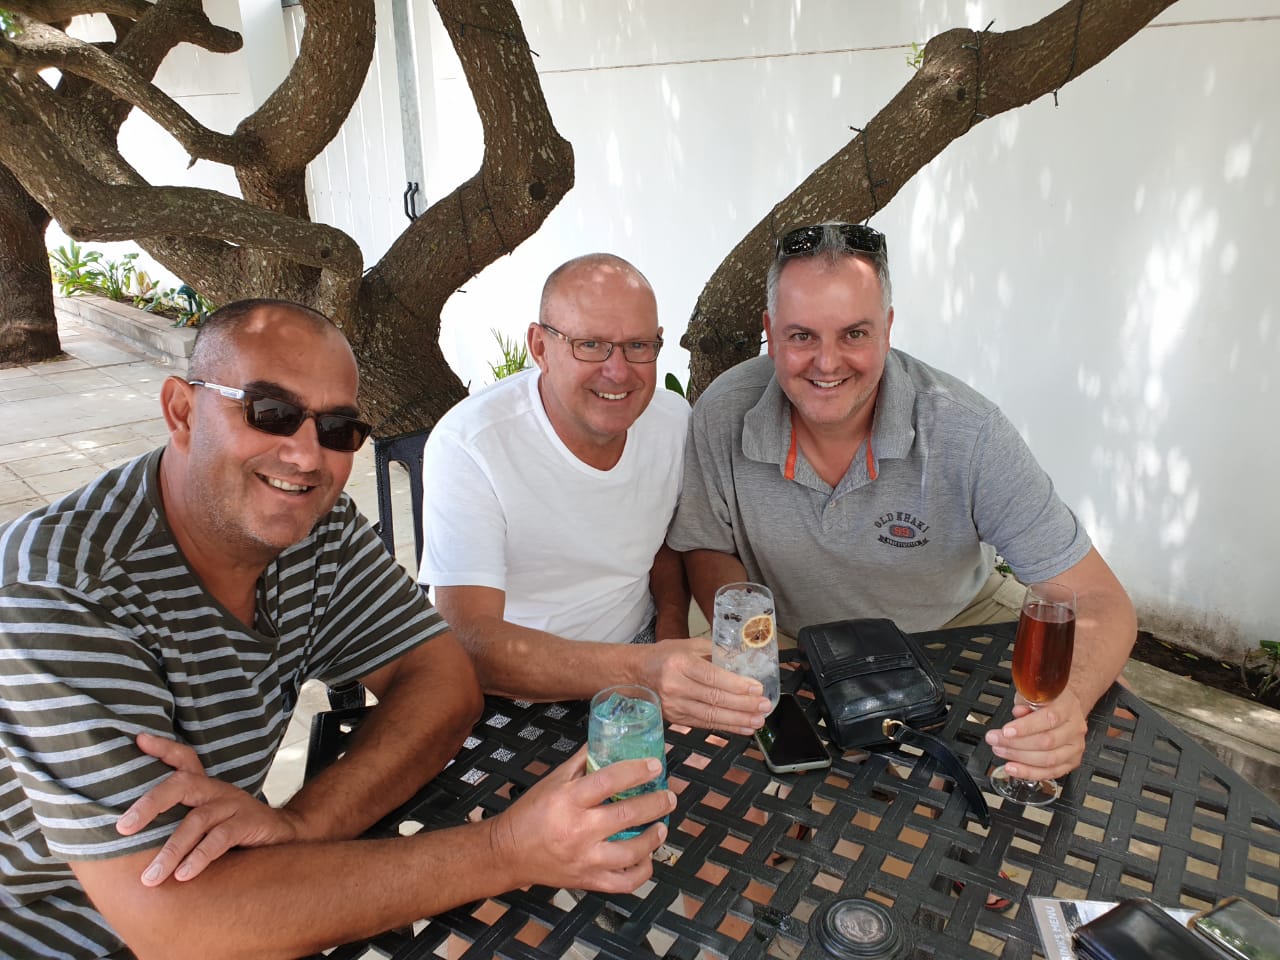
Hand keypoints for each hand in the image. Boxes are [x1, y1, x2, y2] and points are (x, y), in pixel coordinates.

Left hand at [116, 733, 302, 885]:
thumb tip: (130, 839)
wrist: (284, 837)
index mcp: (205, 787)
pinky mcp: (250, 823)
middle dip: (150, 803)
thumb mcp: (207, 821)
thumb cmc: (234, 832)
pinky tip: (184, 876)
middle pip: (182, 784)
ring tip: (150, 877)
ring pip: (197, 821)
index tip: (139, 740)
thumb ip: (180, 821)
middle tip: (123, 828)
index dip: (163, 749)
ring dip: (171, 851)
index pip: (184, 759)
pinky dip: (199, 857)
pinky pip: (221, 838)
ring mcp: (235, 804)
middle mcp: (218, 790)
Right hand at [491, 747, 675, 892]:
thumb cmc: (531, 813)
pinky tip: (648, 857)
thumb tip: (608, 739)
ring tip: (662, 825)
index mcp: (568, 800)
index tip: (655, 765)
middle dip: (655, 803)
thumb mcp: (554, 780)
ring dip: (654, 837)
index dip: (636, 771)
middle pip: (627, 815)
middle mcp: (578, 830)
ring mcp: (584, 859)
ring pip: (631, 852)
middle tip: (669, 796)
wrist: (509, 853)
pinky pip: (624, 882)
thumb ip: (583, 761)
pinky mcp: (587, 881)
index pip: (608, 780)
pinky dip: (642, 871)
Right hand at [638, 637, 770, 733]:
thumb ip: (715, 653)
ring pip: (711, 716)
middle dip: (743, 705)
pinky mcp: (676, 718)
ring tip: (758, 720)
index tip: (757, 689)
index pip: (712, 677)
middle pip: (714, 699)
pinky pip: (705, 725)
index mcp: (680, 663)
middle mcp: (675, 686)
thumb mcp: (688, 645)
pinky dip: (727, 727)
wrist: (636, 673)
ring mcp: (674, 705)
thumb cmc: (664, 656)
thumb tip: (743, 663)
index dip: (737, 685)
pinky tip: (743, 727)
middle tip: (764, 706)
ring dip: (738, 720)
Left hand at [985, 689, 1088, 780]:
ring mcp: (1075, 746)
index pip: (1049, 719)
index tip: (1006, 731)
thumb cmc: (1048, 701)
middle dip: (1015, 743)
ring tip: (1000, 751)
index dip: (1026, 727)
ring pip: (1048, 759)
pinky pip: (1050, 773)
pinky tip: (1014, 769)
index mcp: (1067, 707)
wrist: (1066, 708)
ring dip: (1019, 758)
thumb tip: (1018, 712)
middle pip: (1046, 741)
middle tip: (995, 740)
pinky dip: (1029, 772)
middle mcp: (1074, 728)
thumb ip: (1025, 702)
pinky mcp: (1072, 761)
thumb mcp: (1035, 693)